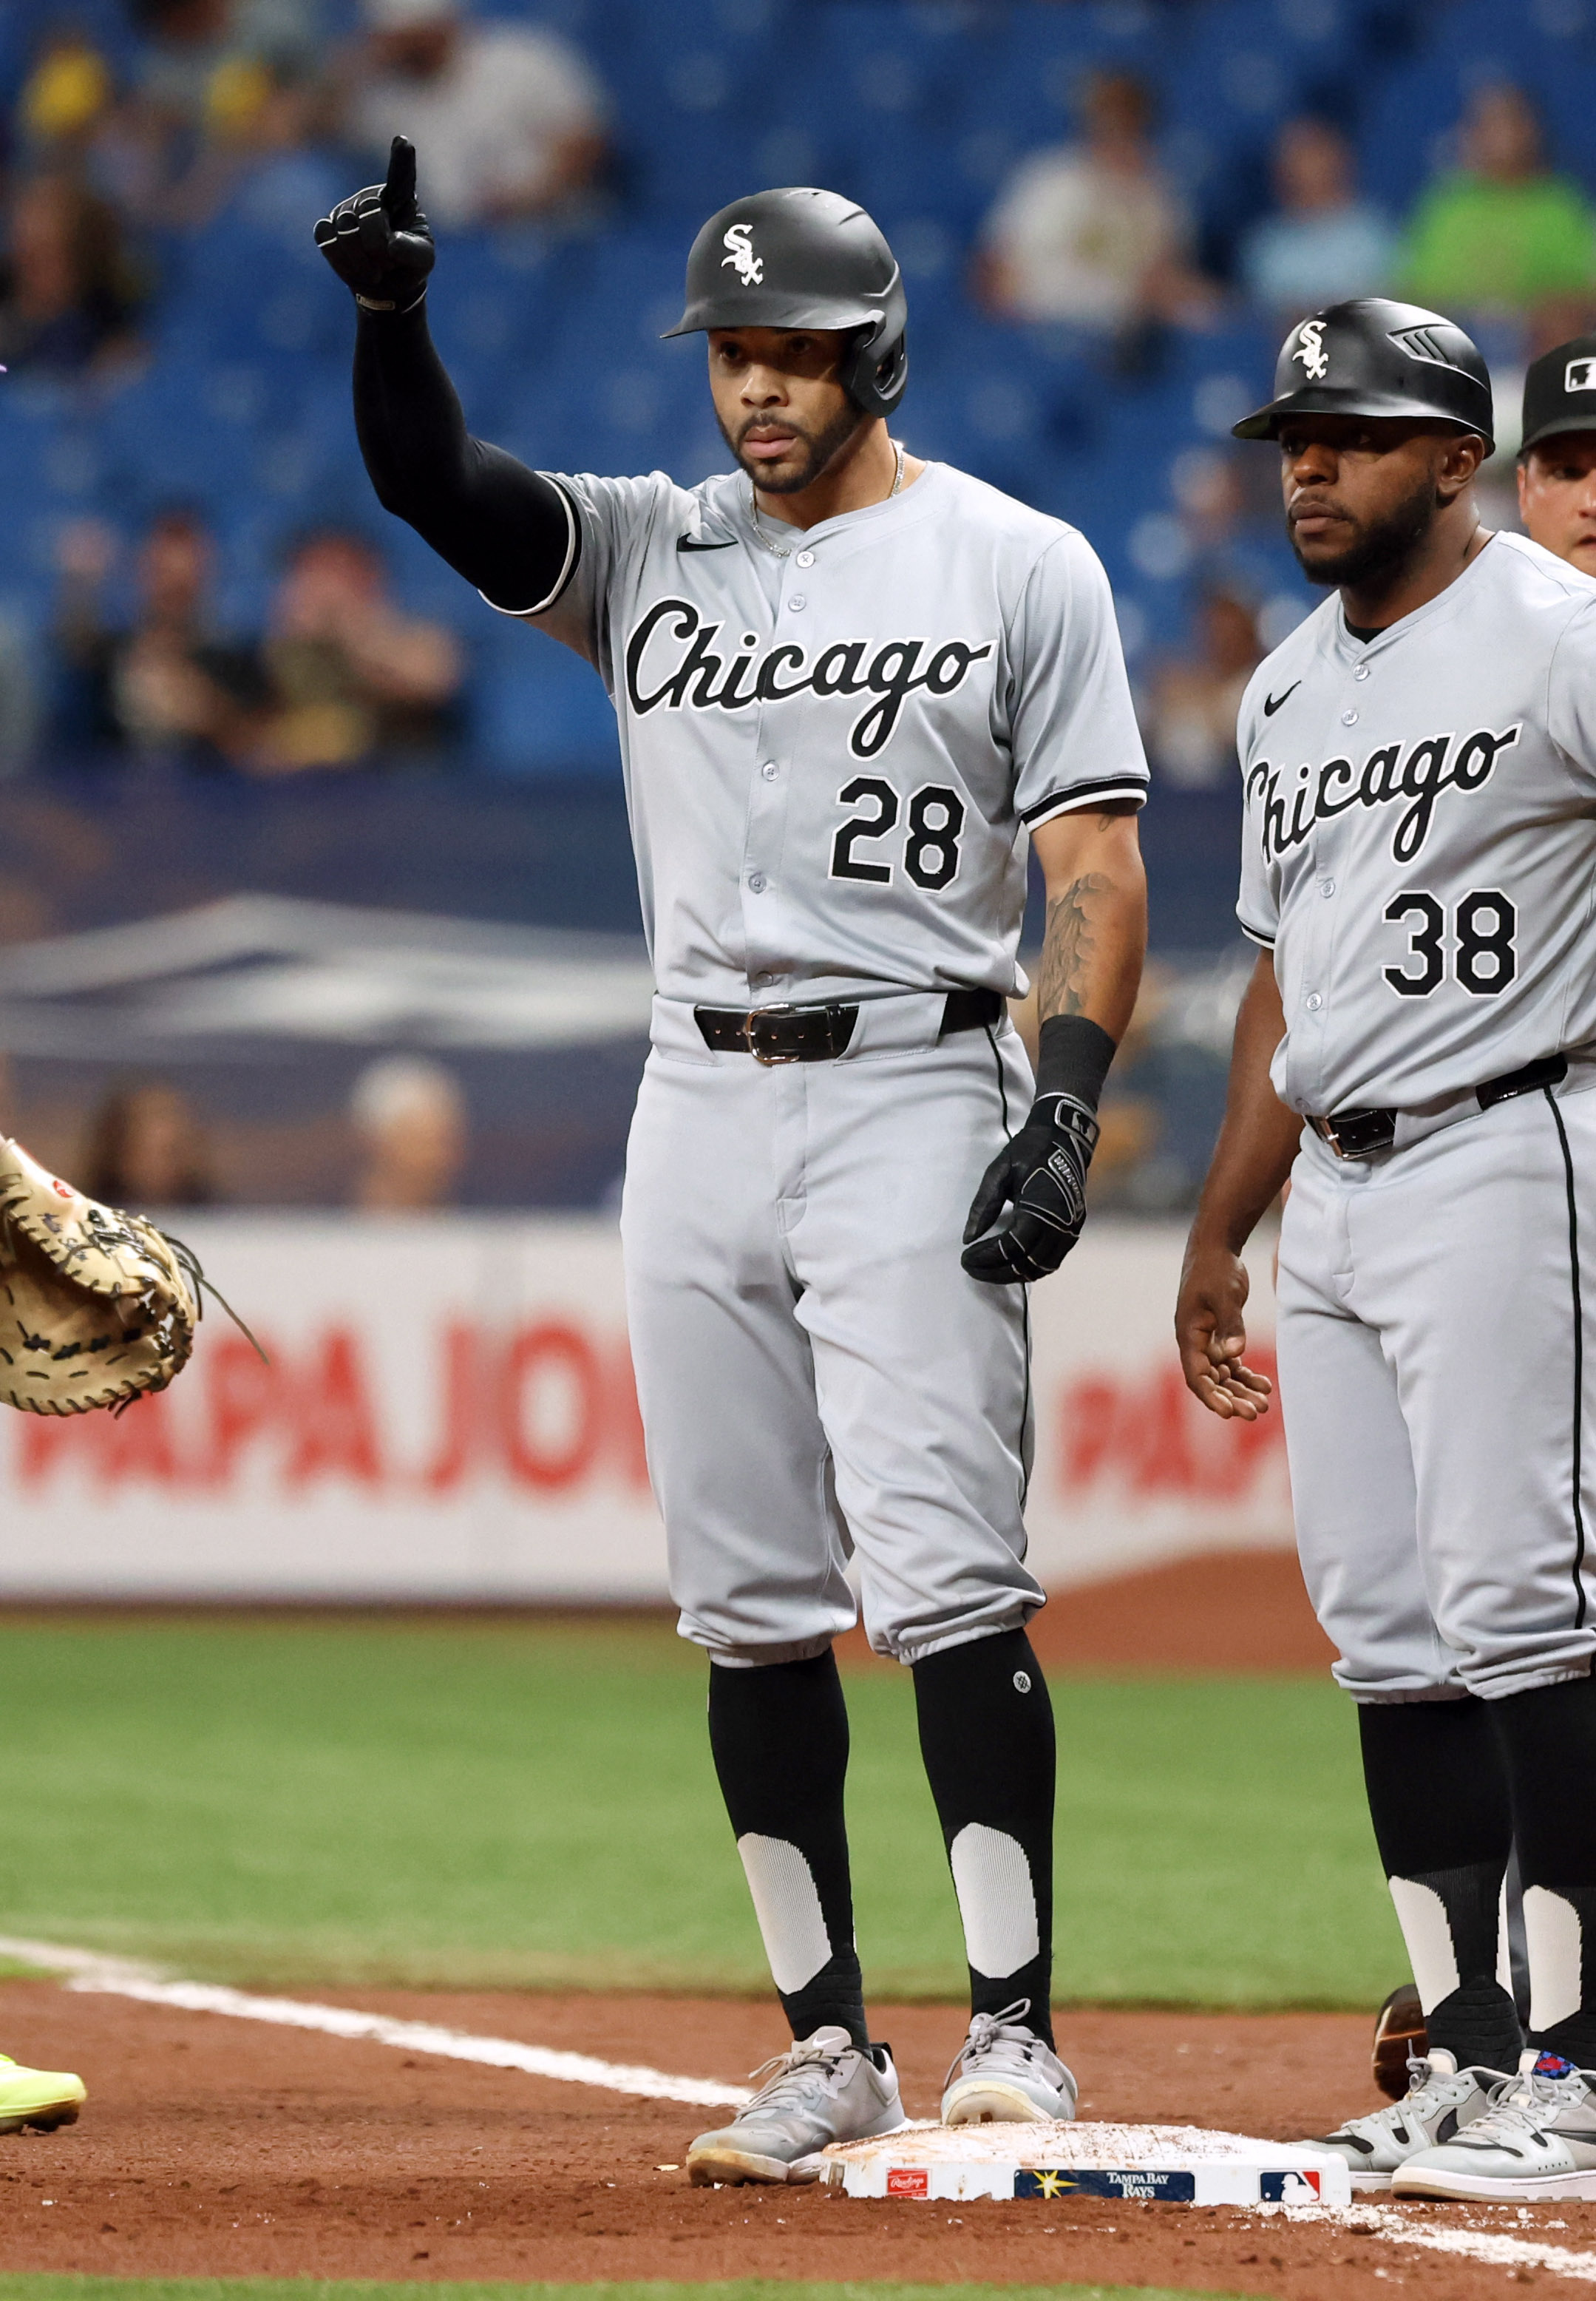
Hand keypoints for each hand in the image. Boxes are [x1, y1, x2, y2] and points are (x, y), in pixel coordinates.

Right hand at [314, 135, 434, 311]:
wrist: (385, 286)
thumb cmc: (407, 266)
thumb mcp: (422, 260)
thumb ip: (412, 251)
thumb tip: (391, 244)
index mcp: (400, 199)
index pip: (401, 178)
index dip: (401, 160)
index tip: (403, 141)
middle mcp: (370, 197)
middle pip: (368, 213)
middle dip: (379, 247)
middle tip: (389, 265)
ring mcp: (345, 210)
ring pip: (345, 230)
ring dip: (362, 261)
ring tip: (375, 272)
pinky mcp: (327, 227)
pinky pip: (326, 238)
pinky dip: (341, 261)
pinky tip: (354, 269)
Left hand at [961, 1092, 1097, 1283]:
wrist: (1065, 1137)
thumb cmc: (1029, 1150)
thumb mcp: (999, 1171)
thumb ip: (983, 1205)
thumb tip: (969, 1237)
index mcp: (1040, 1207)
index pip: (1011, 1247)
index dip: (986, 1257)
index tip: (965, 1257)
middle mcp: (1061, 1223)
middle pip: (1026, 1263)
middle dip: (995, 1271)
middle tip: (971, 1268)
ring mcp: (1071, 1227)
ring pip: (1041, 1267)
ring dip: (1013, 1273)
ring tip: (988, 1269)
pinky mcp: (1075, 1228)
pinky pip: (1053, 1260)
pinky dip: (1031, 1268)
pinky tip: (1011, 1264)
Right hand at [1175, 1236, 1273, 1419]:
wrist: (1215, 1248)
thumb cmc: (1216, 1269)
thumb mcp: (1225, 1296)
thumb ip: (1231, 1325)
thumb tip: (1234, 1355)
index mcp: (1188, 1334)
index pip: (1196, 1375)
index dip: (1211, 1396)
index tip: (1229, 1412)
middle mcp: (1195, 1342)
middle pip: (1211, 1381)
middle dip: (1232, 1398)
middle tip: (1256, 1412)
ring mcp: (1207, 1340)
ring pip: (1223, 1375)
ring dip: (1241, 1390)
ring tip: (1264, 1405)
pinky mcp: (1220, 1334)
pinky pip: (1231, 1363)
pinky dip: (1245, 1375)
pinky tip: (1264, 1384)